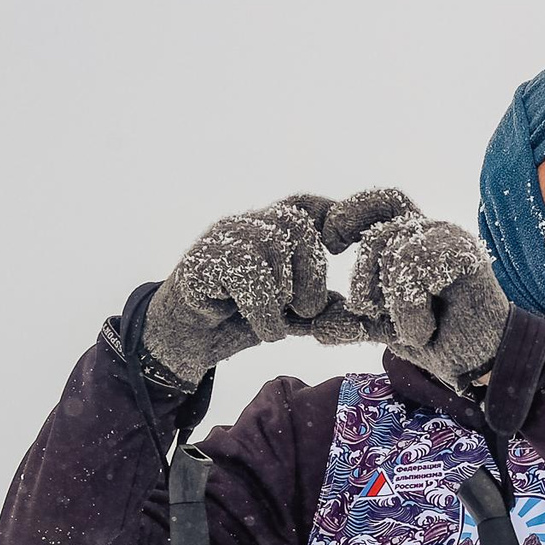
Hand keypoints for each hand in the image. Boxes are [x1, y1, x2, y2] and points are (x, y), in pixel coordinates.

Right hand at [141, 194, 349, 382]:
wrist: (188, 338)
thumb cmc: (241, 317)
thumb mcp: (291, 315)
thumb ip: (322, 312)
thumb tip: (357, 321)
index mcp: (272, 230)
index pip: (308, 206)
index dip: (334, 216)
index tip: (345, 244)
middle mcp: (248, 225)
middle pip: (296, 223)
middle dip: (312, 271)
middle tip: (308, 310)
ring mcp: (223, 238)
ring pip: (273, 244)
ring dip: (286, 292)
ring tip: (279, 321)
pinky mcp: (202, 260)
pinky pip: (247, 271)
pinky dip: (265, 308)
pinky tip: (265, 329)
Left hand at [329, 204, 509, 385]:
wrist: (481, 364)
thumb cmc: (442, 340)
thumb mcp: (386, 328)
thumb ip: (354, 321)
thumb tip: (315, 327)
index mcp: (414, 240)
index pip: (379, 204)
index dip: (349, 213)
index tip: (330, 240)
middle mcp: (433, 233)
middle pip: (378, 234)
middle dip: (363, 277)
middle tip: (370, 310)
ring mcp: (452, 240)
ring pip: (395, 253)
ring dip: (394, 304)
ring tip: (416, 328)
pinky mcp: (466, 255)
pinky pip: (414, 270)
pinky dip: (412, 310)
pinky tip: (429, 328)